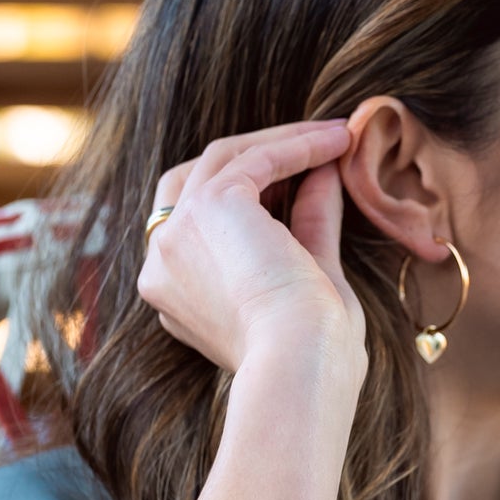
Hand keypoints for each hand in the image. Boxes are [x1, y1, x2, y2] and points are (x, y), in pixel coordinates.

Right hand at [138, 117, 366, 374]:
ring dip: (281, 141)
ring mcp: (175, 234)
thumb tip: (322, 173)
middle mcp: (161, 263)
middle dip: (256, 157)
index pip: (197, 222)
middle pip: (196, 180)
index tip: (303, 179)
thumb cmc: (310, 348)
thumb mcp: (307, 277)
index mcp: (174, 294)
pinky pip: (255, 158)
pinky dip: (297, 145)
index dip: (250, 193)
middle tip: (316, 145)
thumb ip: (308, 223)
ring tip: (336, 136)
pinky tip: (337, 141)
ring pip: (222, 159)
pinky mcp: (206, 208)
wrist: (300, 364)